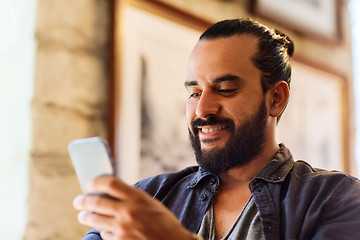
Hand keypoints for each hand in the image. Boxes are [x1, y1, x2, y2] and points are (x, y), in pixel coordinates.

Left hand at [73, 176, 193, 239]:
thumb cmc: (163, 222)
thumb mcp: (150, 203)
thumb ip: (131, 197)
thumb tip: (110, 191)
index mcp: (138, 198)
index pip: (111, 183)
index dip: (97, 181)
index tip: (90, 183)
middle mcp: (128, 212)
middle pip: (96, 201)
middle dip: (83, 201)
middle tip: (78, 201)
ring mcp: (122, 228)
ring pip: (95, 219)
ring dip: (86, 216)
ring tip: (83, 215)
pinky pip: (105, 234)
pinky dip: (103, 231)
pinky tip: (106, 229)